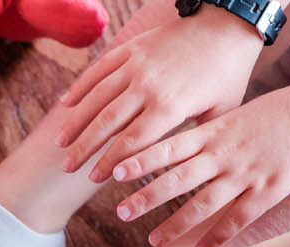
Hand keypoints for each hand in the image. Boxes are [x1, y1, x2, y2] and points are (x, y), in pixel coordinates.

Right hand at [55, 6, 263, 180]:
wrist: (227, 24)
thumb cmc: (228, 72)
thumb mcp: (221, 111)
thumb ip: (195, 139)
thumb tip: (178, 169)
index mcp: (170, 106)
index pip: (131, 142)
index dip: (109, 162)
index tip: (95, 178)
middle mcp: (148, 86)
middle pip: (107, 123)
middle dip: (84, 148)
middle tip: (68, 168)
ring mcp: (137, 65)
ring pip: (97, 98)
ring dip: (76, 122)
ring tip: (61, 143)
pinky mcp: (132, 48)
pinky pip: (100, 69)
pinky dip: (80, 87)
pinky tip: (65, 104)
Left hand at [111, 84, 289, 246]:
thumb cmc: (272, 114)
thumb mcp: (231, 116)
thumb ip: (201, 134)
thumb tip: (166, 145)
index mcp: (212, 133)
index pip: (169, 147)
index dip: (141, 160)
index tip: (115, 171)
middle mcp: (224, 155)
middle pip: (179, 179)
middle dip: (147, 197)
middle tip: (121, 213)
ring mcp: (245, 175)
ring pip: (203, 203)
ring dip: (175, 224)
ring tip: (151, 240)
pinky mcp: (267, 191)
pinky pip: (238, 219)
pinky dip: (218, 237)